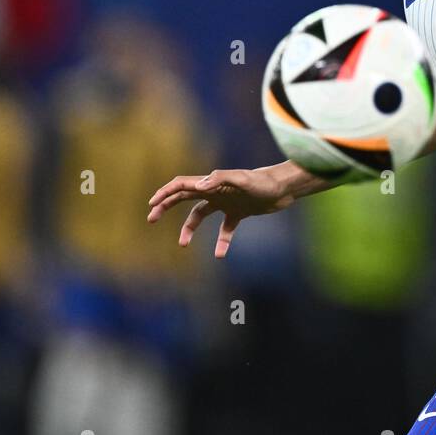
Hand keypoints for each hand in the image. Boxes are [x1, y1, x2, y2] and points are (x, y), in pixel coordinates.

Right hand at [146, 166, 297, 258]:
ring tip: (182, 245)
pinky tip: (220, 255)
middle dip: (166, 207)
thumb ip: (219, 180)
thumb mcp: (242, 179)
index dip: (164, 193)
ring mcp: (227, 202)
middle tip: (151, 219)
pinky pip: (226, 229)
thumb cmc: (263, 182)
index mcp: (212, 183)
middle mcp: (216, 191)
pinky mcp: (239, 213)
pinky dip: (221, 242)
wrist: (284, 187)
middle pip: (184, 198)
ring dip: (189, 229)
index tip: (151, 205)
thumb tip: (196, 188)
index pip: (181, 185)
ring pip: (200, 215)